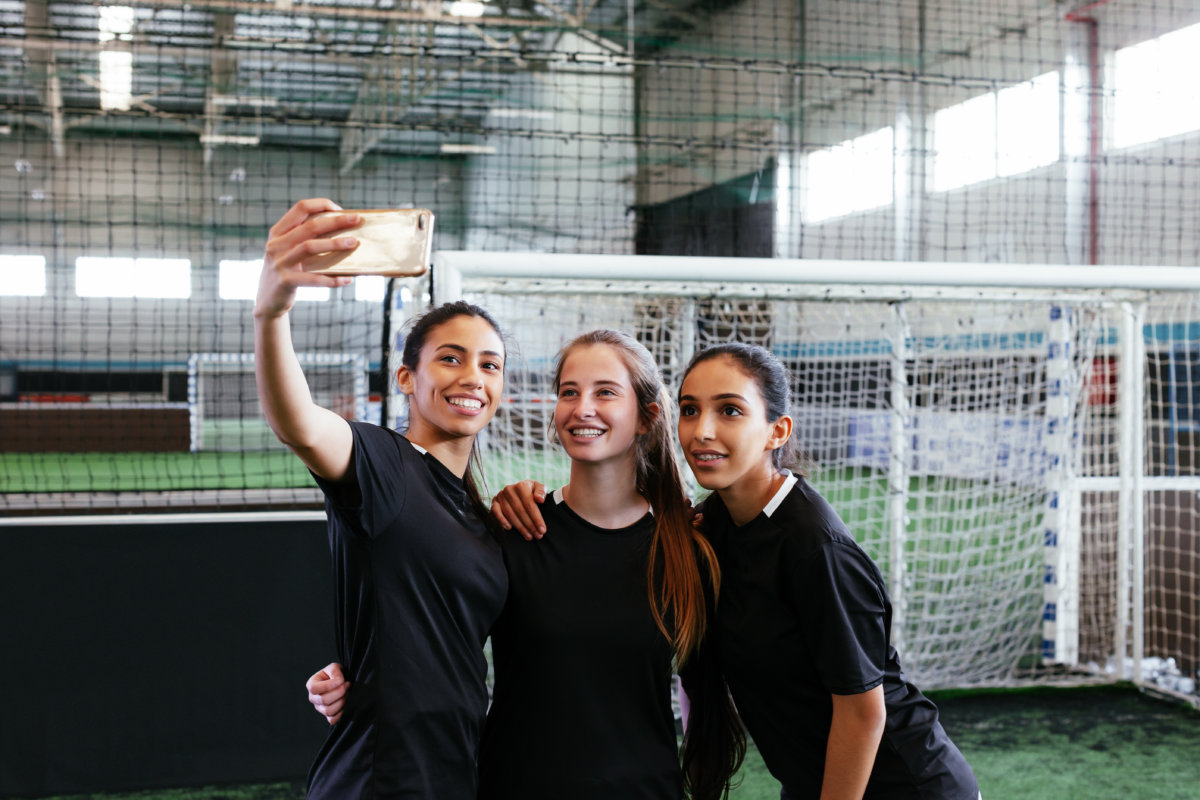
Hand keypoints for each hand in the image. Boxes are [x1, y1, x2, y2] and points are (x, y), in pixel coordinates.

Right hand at [255, 198, 358, 318]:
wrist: (268, 302)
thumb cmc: (287, 273)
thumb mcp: (288, 252)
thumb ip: (305, 239)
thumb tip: (342, 230)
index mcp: (278, 232)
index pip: (300, 208)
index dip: (321, 204)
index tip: (340, 209)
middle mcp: (276, 244)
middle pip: (309, 226)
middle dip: (335, 221)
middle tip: (356, 219)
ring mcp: (279, 262)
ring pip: (309, 247)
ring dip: (334, 243)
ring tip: (353, 243)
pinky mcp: (285, 281)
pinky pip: (313, 278)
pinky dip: (332, 279)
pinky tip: (348, 279)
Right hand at [306, 662, 350, 725]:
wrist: (344, 682)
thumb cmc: (336, 674)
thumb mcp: (334, 667)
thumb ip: (334, 671)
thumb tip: (339, 681)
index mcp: (312, 685)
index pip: (314, 688)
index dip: (328, 685)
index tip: (342, 680)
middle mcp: (314, 698)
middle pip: (323, 700)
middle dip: (339, 692)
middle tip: (348, 685)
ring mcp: (320, 709)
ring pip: (329, 710)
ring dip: (342, 701)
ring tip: (348, 693)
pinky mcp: (328, 716)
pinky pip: (333, 720)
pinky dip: (342, 712)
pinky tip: (347, 703)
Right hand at [491, 480, 547, 539]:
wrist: (519, 490)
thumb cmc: (531, 491)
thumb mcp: (539, 488)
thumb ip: (541, 492)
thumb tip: (539, 499)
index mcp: (522, 486)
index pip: (529, 504)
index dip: (536, 518)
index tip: (542, 529)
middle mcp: (510, 489)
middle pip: (520, 511)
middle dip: (530, 525)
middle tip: (537, 535)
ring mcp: (501, 495)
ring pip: (510, 514)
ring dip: (519, 527)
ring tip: (529, 536)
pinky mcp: (495, 501)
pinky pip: (496, 512)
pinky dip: (501, 520)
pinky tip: (509, 528)